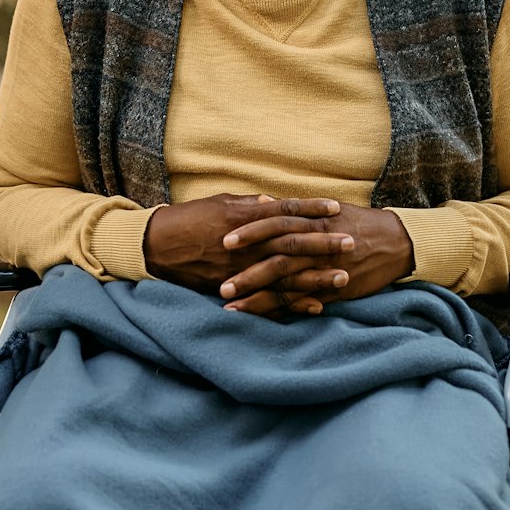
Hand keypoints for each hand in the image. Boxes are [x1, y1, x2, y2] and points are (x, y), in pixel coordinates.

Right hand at [143, 194, 352, 295]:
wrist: (157, 246)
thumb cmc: (189, 219)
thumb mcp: (220, 203)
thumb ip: (250, 204)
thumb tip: (274, 202)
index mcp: (245, 217)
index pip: (286, 211)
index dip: (311, 209)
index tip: (336, 207)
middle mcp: (247, 244)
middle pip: (292, 243)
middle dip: (323, 243)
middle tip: (352, 243)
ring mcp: (241, 269)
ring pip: (285, 274)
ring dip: (315, 277)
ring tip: (342, 278)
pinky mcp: (234, 289)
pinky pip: (267, 300)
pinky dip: (292, 304)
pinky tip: (315, 307)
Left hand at [219, 201, 414, 316]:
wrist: (396, 241)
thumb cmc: (357, 222)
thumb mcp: (326, 210)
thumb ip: (293, 211)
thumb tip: (261, 203)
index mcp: (313, 221)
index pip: (275, 224)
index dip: (250, 233)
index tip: (224, 241)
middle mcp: (318, 244)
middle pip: (277, 258)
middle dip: (248, 272)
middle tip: (219, 284)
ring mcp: (326, 269)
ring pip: (288, 285)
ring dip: (259, 297)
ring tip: (231, 307)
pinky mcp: (335, 289)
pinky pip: (306, 302)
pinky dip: (285, 311)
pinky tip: (263, 319)